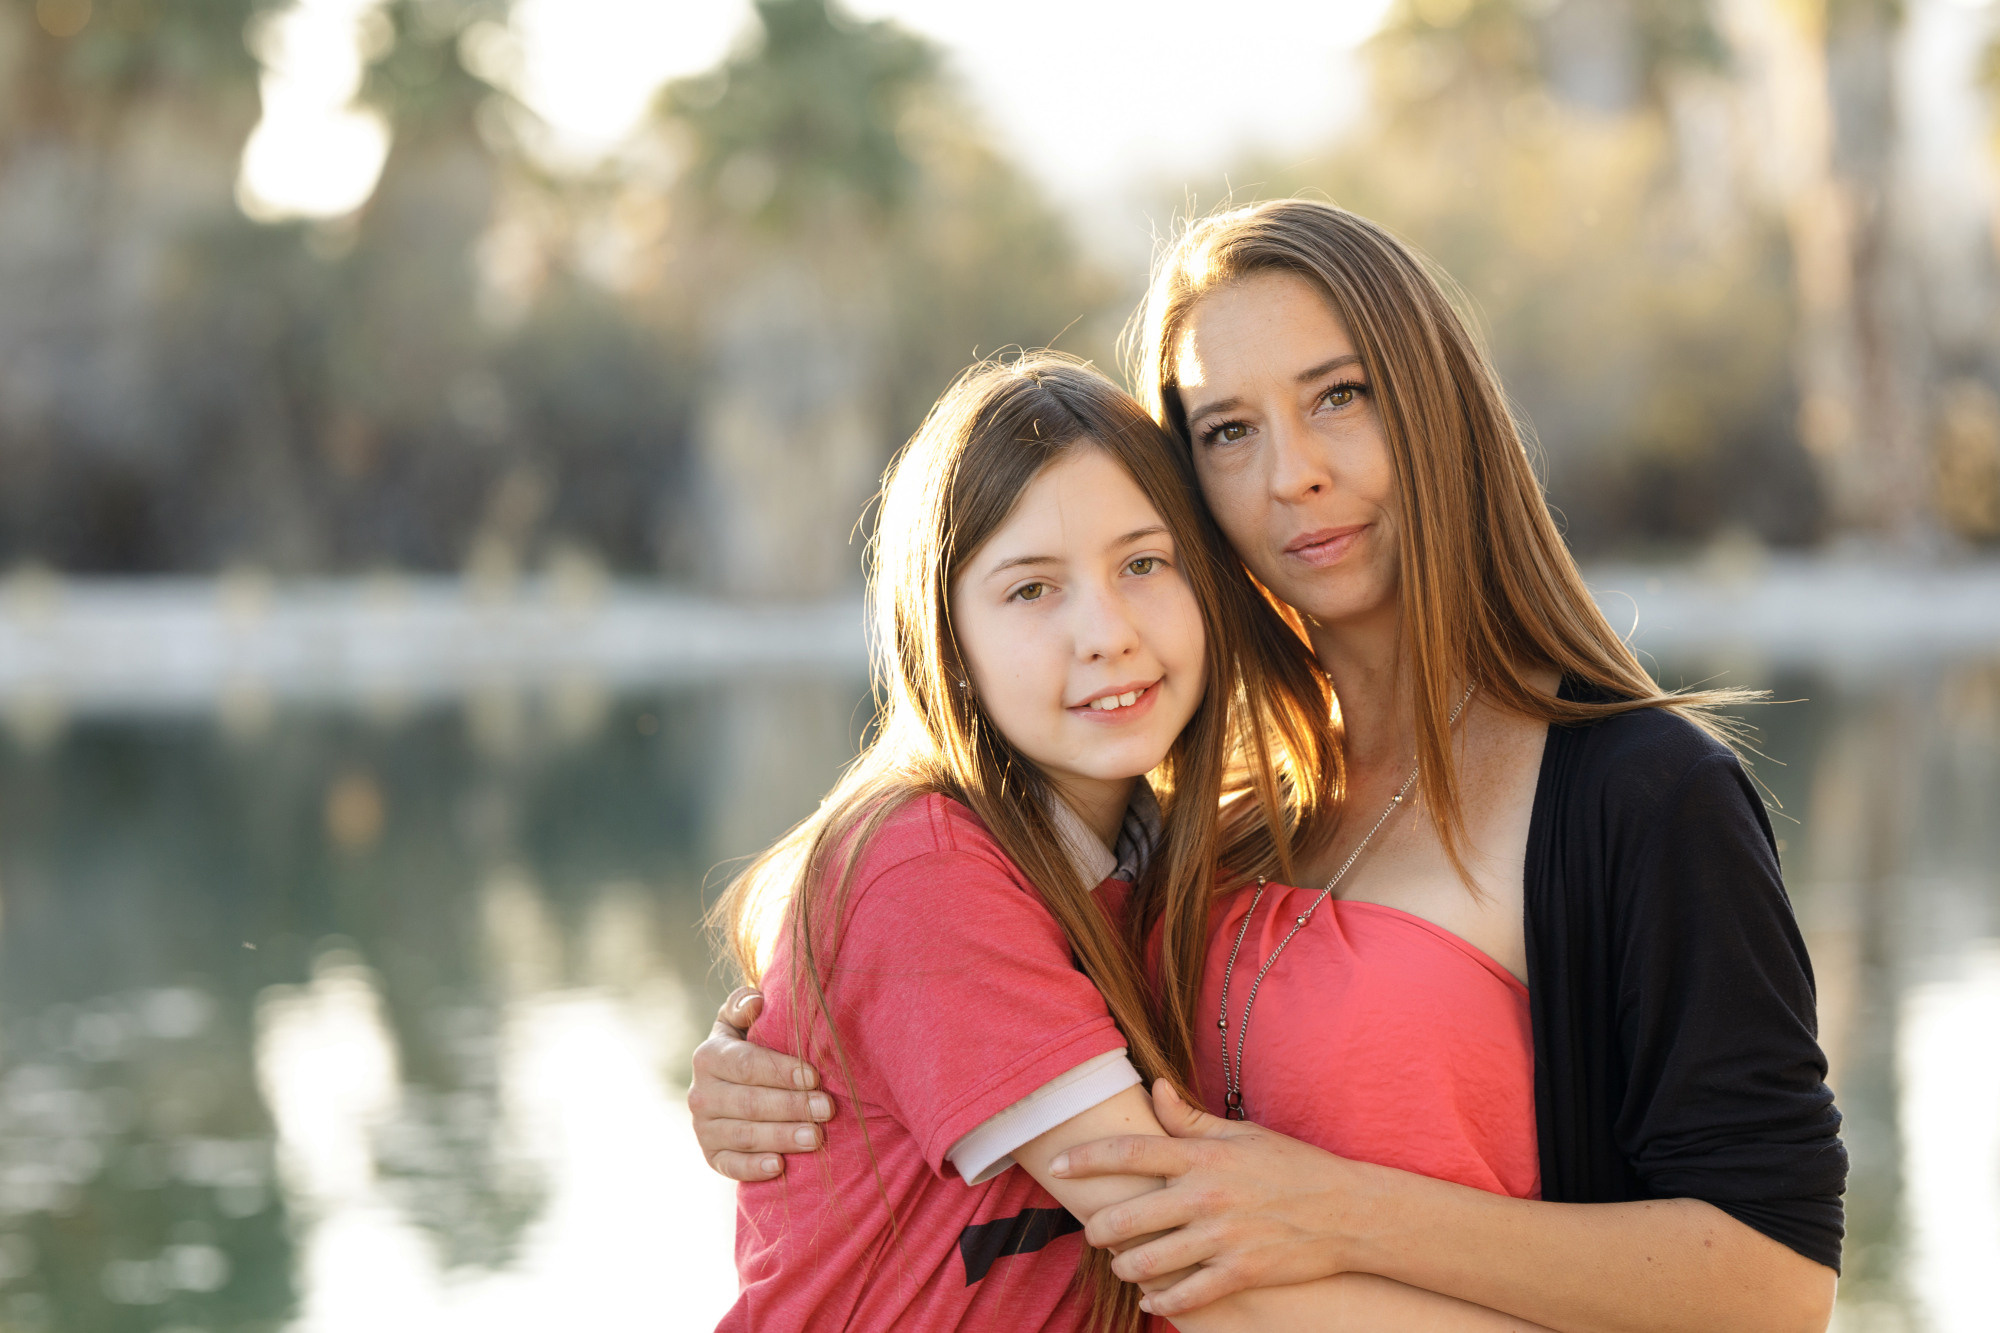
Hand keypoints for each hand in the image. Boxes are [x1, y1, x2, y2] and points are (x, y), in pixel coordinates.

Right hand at [688, 986, 832, 1181]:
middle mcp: (700, 1094)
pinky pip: (730, 1166)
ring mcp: (703, 1128)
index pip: (746, 1064)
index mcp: (709, 1056)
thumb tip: (756, 1002)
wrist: (732, 1086)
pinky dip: (754, 1168)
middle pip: (749, 1102)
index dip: (780, 1071)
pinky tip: (780, 1167)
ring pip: (744, 1135)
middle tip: (827, 1109)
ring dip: (782, 1137)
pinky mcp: (711, 1156)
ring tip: (816, 1137)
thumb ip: (744, 1005)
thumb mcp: (742, 1022)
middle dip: (791, 1106)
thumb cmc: (750, 1047)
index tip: (814, 1076)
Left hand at [1051, 1080, 1363, 1318]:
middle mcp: (1206, 1196)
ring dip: (1125, 1265)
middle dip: (1098, 1227)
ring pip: (1149, 1260)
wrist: (1347, 1211)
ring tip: (1121, 1263)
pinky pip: (1187, 1295)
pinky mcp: (1240, 1273)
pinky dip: (1162, 1301)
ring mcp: (1222, 1238)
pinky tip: (1150, 1299)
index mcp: (1203, 1157)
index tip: (1057, 1166)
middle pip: (1129, 1215)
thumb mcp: (1241, 1133)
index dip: (1086, 1158)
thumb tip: (1153, 1088)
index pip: (1130, 1152)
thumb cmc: (1291, 1166)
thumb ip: (1189, 1119)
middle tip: (1091, 1229)